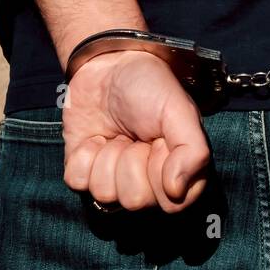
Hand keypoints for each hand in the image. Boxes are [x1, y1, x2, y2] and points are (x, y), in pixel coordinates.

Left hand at [62, 50, 210, 211]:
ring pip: (105, 193)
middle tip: (137, 136)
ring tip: (117, 134)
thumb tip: (176, 191)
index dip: (163, 174)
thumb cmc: (150, 86)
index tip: (160, 144)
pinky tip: (96, 138)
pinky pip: (78, 182)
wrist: (107, 66)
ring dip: (108, 156)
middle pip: (135, 201)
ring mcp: (114, 178)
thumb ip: (192, 151)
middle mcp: (148, 181)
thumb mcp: (180, 111)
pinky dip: (84, 156)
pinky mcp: (83, 171)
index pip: (173, 204)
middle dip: (132, 162)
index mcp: (180, 171)